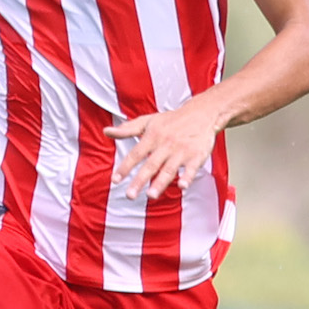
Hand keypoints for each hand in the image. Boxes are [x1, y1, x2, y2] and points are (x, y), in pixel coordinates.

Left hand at [108, 97, 224, 200]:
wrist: (202, 113)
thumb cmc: (172, 120)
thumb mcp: (148, 121)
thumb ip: (127, 129)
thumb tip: (106, 131)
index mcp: (152, 136)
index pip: (136, 154)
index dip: (125, 167)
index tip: (115, 180)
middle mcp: (166, 144)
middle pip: (151, 165)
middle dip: (140, 181)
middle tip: (129, 196)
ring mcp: (181, 151)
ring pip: (169, 169)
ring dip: (160, 183)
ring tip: (151, 196)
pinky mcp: (197, 155)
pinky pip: (192, 168)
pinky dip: (188, 177)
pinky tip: (183, 186)